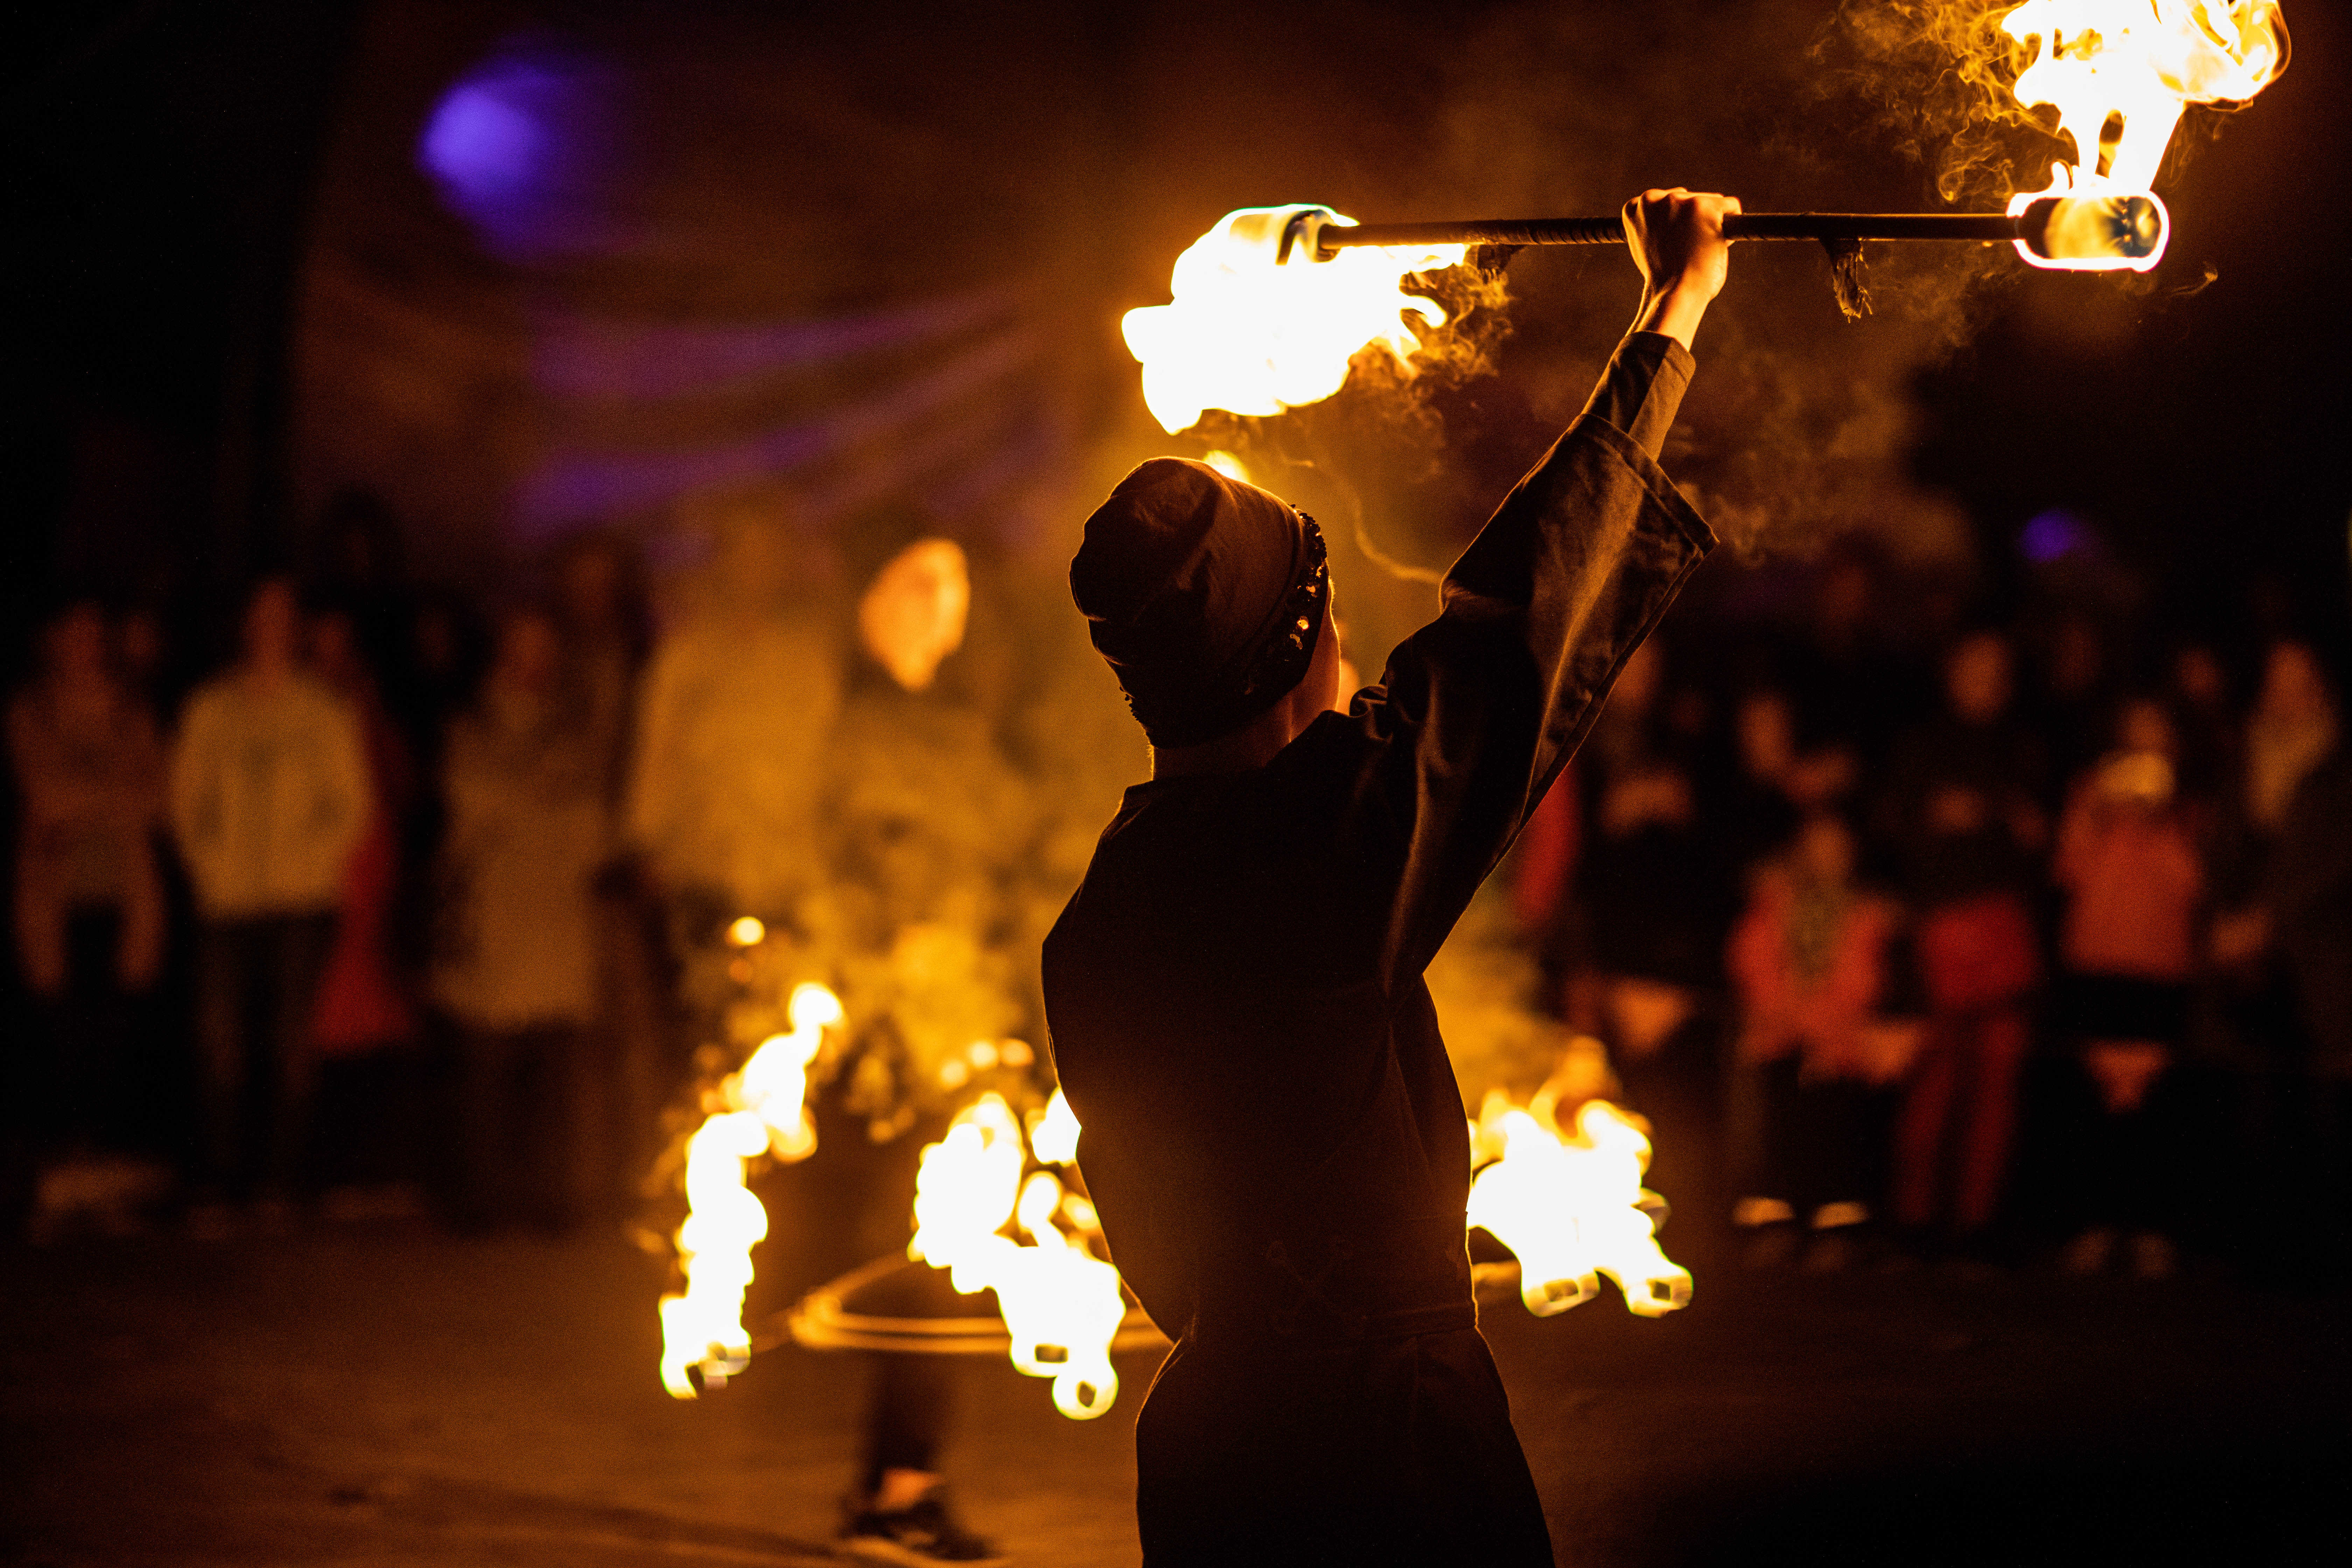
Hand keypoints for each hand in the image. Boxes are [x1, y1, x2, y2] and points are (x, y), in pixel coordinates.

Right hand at [1622, 187, 1738, 349]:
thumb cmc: (1664, 281)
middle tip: (1688, 250)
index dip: (1675, 224)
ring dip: (1710, 222)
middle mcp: (1652, 199)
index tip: (1675, 244)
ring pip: (1708, 201)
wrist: (1674, 295)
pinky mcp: (1704, 206)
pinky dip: (1732, 224)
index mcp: (1634, 208)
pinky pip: (1730, 206)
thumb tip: (1677, 220)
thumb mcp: (1649, 246)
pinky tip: (1718, 243)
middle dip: (1693, 220)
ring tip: (1700, 249)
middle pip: (1687, 198)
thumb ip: (1658, 227)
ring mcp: (1679, 201)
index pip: (1663, 202)